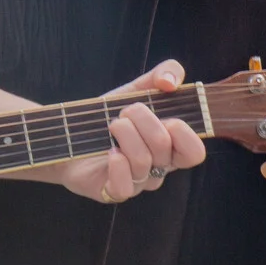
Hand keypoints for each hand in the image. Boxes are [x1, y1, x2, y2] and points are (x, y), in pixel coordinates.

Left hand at [52, 59, 207, 205]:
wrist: (71, 133)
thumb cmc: (110, 114)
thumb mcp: (138, 88)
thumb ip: (165, 73)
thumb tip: (170, 82)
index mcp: (170, 146)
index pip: (194, 152)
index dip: (184, 134)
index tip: (166, 117)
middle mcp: (157, 168)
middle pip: (164, 147)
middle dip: (143, 120)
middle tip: (126, 111)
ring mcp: (137, 183)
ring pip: (143, 161)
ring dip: (125, 133)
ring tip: (111, 124)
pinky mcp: (113, 191)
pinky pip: (124, 187)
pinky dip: (117, 165)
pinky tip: (109, 150)